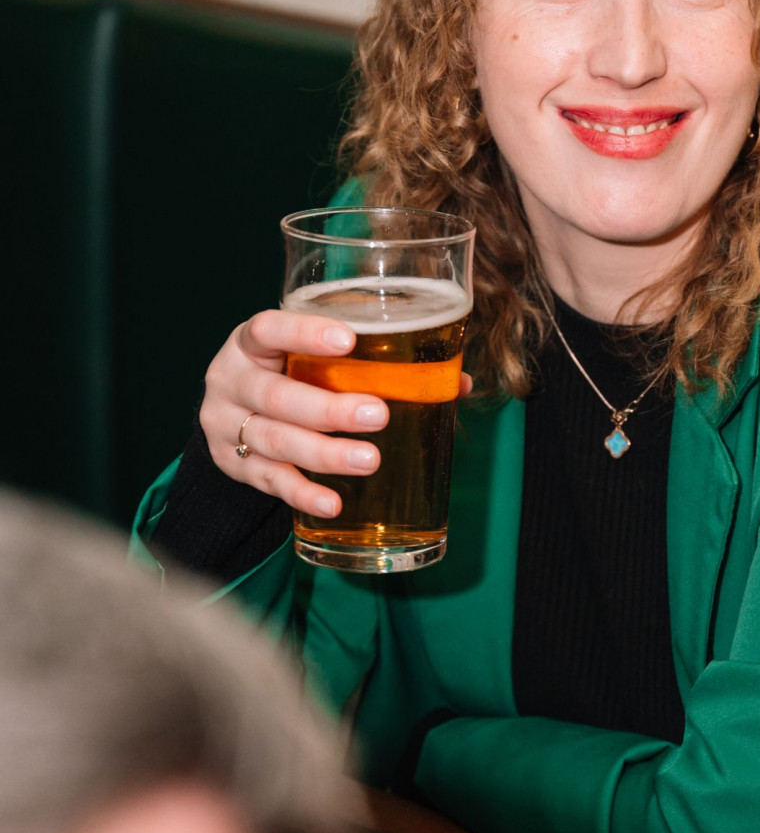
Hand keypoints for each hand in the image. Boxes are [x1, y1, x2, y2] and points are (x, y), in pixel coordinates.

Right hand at [200, 310, 469, 516]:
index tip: (349, 340)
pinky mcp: (233, 466)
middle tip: (378, 415)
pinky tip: (333, 503)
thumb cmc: (292, 375)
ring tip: (370, 460)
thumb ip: (375, 361)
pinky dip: (302, 494)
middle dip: (328, 408)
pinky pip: (269, 482)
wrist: (234, 414)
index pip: (268, 329)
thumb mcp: (314, 358)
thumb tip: (460, 382)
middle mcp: (232, 381)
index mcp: (251, 343)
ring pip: (275, 441)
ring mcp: (226, 426)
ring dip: (324, 454)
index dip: (304, 333)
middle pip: (276, 395)